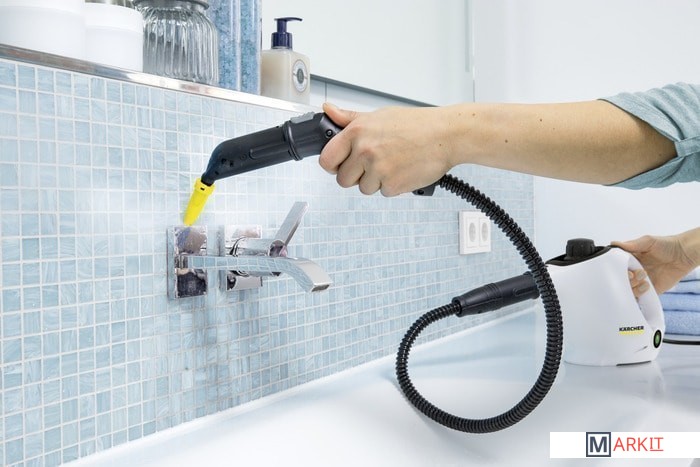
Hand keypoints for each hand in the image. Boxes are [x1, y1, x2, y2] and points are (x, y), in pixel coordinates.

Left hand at [318, 103, 454, 195]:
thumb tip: (328, 110)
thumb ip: (350, 118)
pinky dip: (392, 185)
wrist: (446, 135)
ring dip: (375, 181)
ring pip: (364, 188)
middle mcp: (364, 151)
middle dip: (355, 176)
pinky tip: (402, 170)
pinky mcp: (392, 185)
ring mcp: (378, 170)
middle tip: (372, 164)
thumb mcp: (379, 116)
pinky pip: (383, 192)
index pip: (327, 159)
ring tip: (392, 164)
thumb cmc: (417, 125)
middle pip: (343, 180)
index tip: (339, 165)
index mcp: (357, 132)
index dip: (332, 165)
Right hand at [612, 228, 699, 294]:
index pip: (617, 268)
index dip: (617, 271)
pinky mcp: (650, 290)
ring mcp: (641, 281)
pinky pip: (640, 298)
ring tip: (645, 279)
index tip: (625, 270)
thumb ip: (631, 244)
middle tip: (636, 274)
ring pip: (629, 290)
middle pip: (622, 281)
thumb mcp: (648, 241)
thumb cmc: (667, 245)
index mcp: (629, 260)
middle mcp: (633, 271)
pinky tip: (646, 287)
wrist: (684, 255)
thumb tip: (614, 244)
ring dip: (634, 286)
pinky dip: (639, 296)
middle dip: (627, 279)